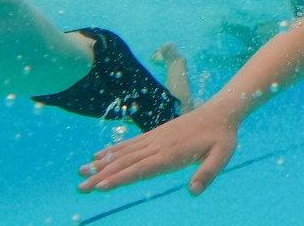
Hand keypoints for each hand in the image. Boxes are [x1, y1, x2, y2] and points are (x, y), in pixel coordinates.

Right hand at [79, 103, 238, 195]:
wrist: (220, 112)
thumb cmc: (222, 138)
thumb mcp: (221, 156)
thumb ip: (207, 173)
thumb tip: (194, 191)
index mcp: (171, 155)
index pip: (142, 170)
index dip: (120, 178)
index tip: (101, 187)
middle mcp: (158, 146)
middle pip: (125, 163)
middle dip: (102, 176)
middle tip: (81, 188)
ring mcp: (154, 139)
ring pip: (123, 153)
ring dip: (101, 163)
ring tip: (81, 172)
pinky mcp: (154, 135)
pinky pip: (129, 144)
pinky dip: (112, 150)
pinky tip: (98, 156)